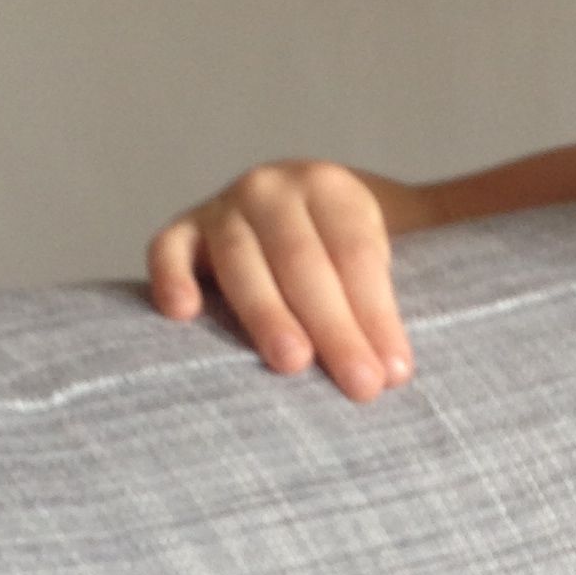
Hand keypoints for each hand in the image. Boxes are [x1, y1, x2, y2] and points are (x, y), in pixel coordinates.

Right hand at [147, 160, 417, 402]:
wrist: (296, 217)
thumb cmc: (345, 256)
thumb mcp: (385, 252)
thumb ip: (399, 291)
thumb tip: (408, 362)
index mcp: (331, 188)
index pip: (356, 254)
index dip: (377, 314)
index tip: (396, 372)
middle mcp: (272, 190)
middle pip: (304, 263)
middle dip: (335, 328)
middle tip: (361, 385)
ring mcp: (223, 208)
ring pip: (242, 262)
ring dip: (267, 315)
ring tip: (293, 364)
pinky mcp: (182, 231)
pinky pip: (167, 250)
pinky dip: (171, 276)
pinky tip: (183, 313)